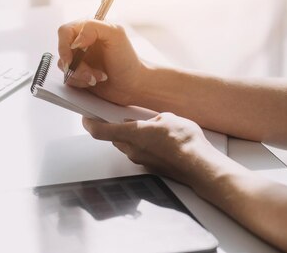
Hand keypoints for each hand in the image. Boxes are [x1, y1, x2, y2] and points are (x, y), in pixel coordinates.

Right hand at [57, 20, 146, 105]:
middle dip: (75, 65)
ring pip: (64, 66)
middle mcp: (82, 42)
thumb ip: (93, 28)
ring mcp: (79, 59)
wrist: (133, 85)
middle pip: (62, 51)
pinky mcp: (78, 73)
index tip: (71, 59)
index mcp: (88, 29)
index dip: (64, 45)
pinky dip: (80, 82)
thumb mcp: (116, 35)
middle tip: (90, 73)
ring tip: (97, 77)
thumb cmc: (128, 60)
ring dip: (80, 75)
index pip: (64, 31)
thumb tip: (75, 41)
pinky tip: (95, 80)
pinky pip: (68, 78)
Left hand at [82, 112, 222, 184]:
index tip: (86, 117)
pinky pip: (140, 153)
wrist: (200, 166)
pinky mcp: (151, 168)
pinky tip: (157, 139)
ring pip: (127, 146)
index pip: (100, 131)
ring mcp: (141, 161)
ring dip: (131, 137)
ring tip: (146, 126)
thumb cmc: (185, 142)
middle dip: (115, 128)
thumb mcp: (167, 118)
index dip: (90, 123)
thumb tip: (148, 122)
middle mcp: (132, 150)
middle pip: (114, 138)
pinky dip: (143, 145)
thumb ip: (151, 119)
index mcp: (132, 134)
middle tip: (119, 117)